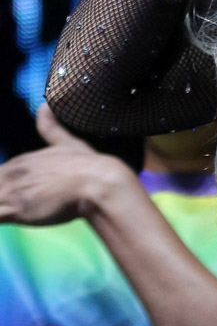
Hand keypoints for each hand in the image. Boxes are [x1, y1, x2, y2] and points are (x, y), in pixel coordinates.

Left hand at [0, 104, 130, 224]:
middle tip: (13, 203)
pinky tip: (7, 219)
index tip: (17, 193)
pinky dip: (1, 216)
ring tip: (11, 209)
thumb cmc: (87, 166)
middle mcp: (12, 173)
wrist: (97, 182)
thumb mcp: (68, 143)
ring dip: (1, 204)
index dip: (6, 187)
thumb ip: (52, 128)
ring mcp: (12, 192)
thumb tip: (43, 106)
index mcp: (21, 162)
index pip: (2, 176)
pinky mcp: (17, 210)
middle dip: (2, 194)